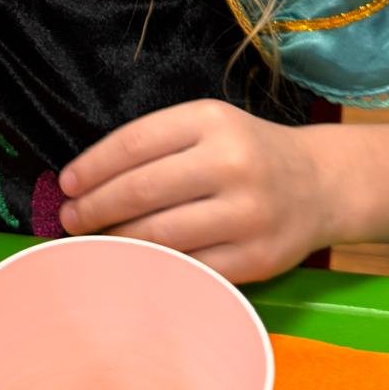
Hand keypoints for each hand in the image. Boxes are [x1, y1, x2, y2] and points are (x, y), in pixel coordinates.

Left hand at [57, 99, 329, 284]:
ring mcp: (248, 213)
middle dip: (95, 208)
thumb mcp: (211, 126)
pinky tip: (134, 265)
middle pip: (141, 190)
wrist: (322, 184)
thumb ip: (159, 146)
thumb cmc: (249, 152)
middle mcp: (231, 163)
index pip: (134, 143)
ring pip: (161, 234)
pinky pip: (190, 268)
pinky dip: (154, 268)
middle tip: (71, 219)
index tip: (67, 184)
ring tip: (95, 242)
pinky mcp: (258, 257)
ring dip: (117, 242)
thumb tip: (88, 181)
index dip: (92, 166)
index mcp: (212, 121)